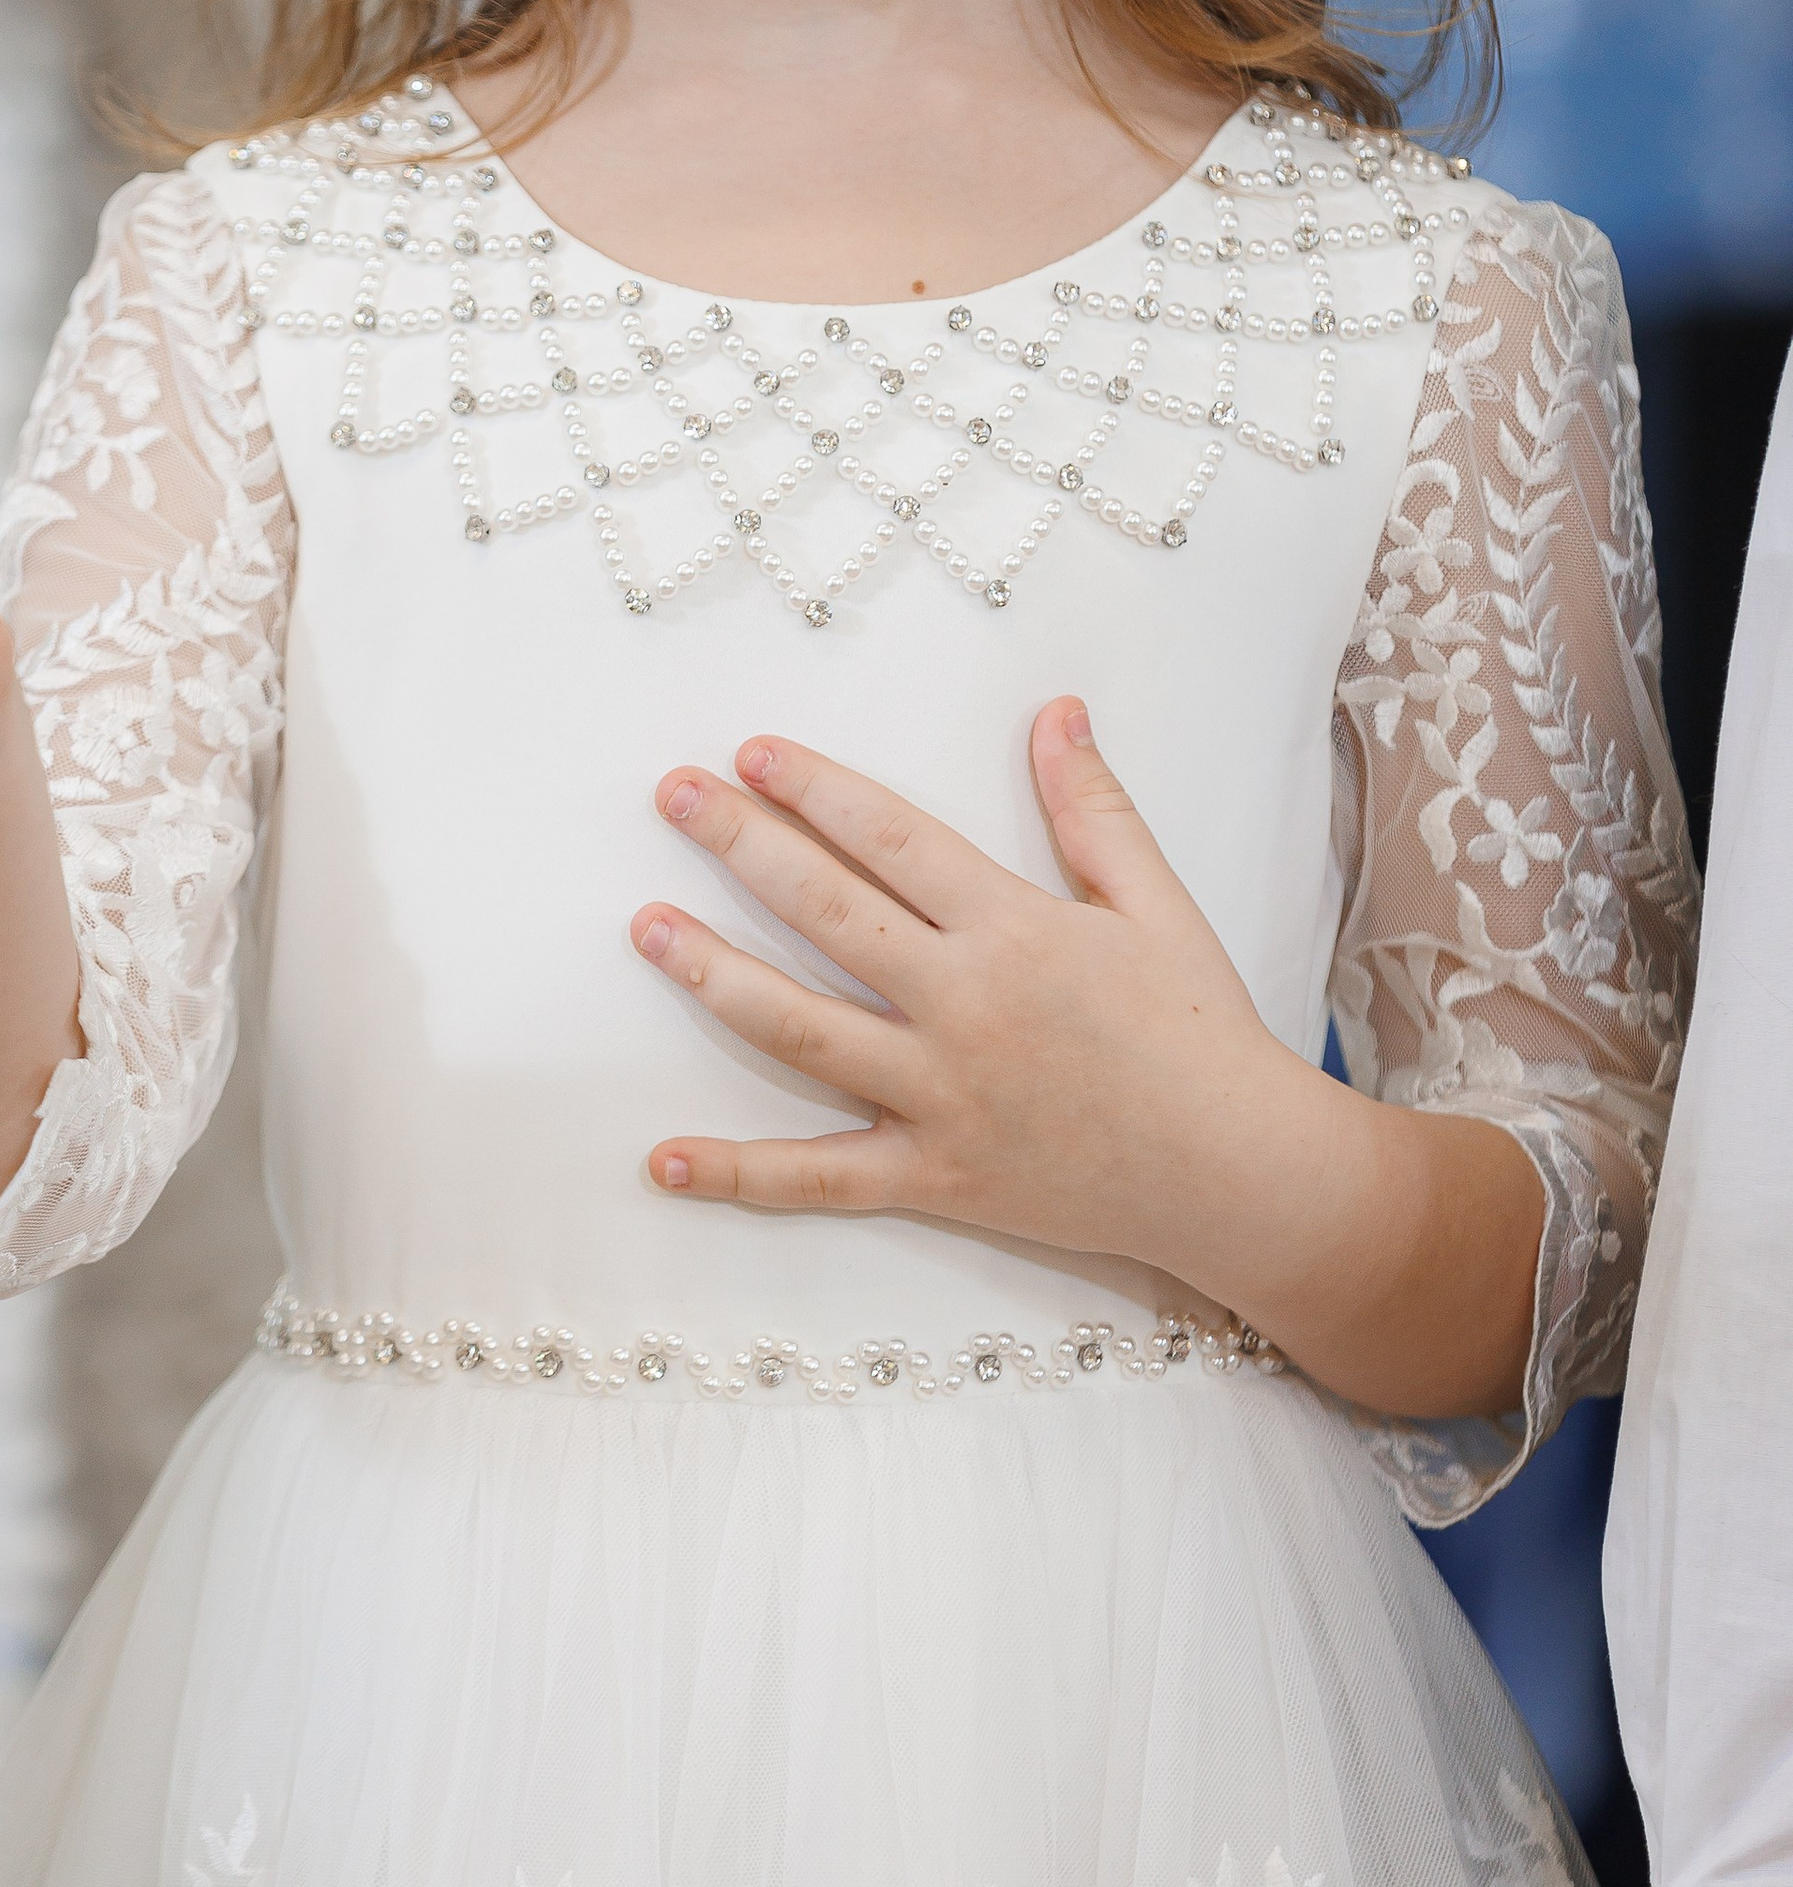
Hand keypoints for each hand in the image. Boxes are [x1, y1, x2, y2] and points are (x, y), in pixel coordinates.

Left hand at [631, 706, 1545, 1418]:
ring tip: (645, 927)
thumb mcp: (1157, 904)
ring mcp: (941, 1098)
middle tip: (670, 794)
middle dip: (742, 846)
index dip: (818, 790)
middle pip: (828, 915)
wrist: (1241, 1175)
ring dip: (715, 976)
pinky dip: (740, 1176)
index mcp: (1016, 931)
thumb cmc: (1203, 1031)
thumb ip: (1094, 808)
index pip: (893, 840)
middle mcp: (965, 1009)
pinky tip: (661, 1159)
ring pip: (802, 1031)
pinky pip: (822, 1179)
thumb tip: (1056, 708)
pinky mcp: (935, 1177)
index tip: (749, 751)